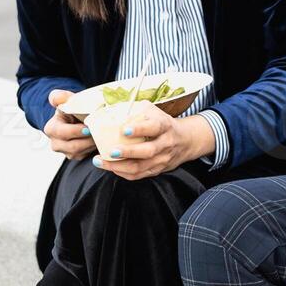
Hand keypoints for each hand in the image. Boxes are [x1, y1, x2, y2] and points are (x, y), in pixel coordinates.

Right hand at [44, 89, 95, 159]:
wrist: (78, 118)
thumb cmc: (73, 109)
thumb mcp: (67, 101)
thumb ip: (62, 97)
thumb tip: (56, 97)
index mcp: (51, 129)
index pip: (62, 133)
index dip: (75, 131)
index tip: (88, 128)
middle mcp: (56, 143)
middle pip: (72, 146)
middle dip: (87, 140)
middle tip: (100, 133)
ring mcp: (65, 152)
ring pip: (80, 152)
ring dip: (92, 144)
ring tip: (103, 136)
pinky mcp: (76, 156)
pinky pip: (86, 155)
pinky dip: (94, 148)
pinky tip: (102, 140)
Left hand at [93, 105, 214, 180]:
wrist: (185, 140)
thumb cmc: (163, 124)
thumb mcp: (154, 111)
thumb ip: (135, 110)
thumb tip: (109, 110)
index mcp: (165, 126)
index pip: (154, 127)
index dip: (139, 129)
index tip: (124, 129)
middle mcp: (165, 143)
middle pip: (148, 151)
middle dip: (128, 152)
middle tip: (111, 151)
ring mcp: (162, 159)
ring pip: (140, 167)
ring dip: (119, 166)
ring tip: (100, 162)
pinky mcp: (157, 170)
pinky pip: (139, 175)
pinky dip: (122, 173)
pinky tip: (111, 168)